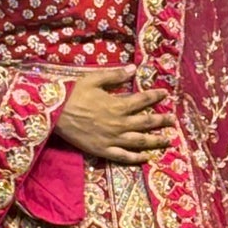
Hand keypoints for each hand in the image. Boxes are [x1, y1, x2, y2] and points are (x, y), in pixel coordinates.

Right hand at [54, 66, 176, 163]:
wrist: (55, 114)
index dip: (156, 96)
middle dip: (162, 120)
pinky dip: (136, 158)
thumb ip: (115, 75)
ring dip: (155, 140)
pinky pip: (124, 157)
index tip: (166, 94)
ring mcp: (112, 139)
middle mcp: (119, 123)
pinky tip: (146, 157)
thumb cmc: (73, 94)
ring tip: (168, 140)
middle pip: (146, 122)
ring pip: (140, 141)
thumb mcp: (94, 79)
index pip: (143, 100)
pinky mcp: (103, 150)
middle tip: (173, 120)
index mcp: (118, 105)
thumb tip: (133, 68)